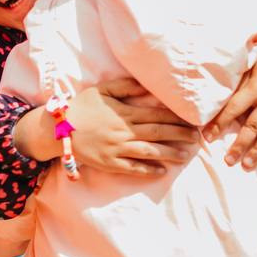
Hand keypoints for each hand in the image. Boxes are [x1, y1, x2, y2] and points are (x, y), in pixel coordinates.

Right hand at [67, 78, 197, 176]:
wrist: (58, 129)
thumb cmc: (81, 107)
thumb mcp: (102, 90)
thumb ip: (126, 86)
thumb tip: (147, 85)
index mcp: (125, 113)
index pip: (157, 116)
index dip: (177, 119)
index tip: (193, 120)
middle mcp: (124, 132)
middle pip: (158, 134)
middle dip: (180, 136)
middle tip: (198, 138)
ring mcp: (117, 149)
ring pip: (149, 152)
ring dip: (170, 153)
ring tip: (186, 155)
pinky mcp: (109, 163)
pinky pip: (133, 168)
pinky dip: (148, 169)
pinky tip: (162, 170)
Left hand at [203, 18, 256, 168]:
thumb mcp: (253, 69)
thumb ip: (242, 88)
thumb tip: (223, 104)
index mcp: (255, 88)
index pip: (233, 110)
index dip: (219, 124)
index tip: (207, 137)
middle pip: (252, 128)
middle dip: (239, 146)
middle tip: (229, 161)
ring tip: (247, 165)